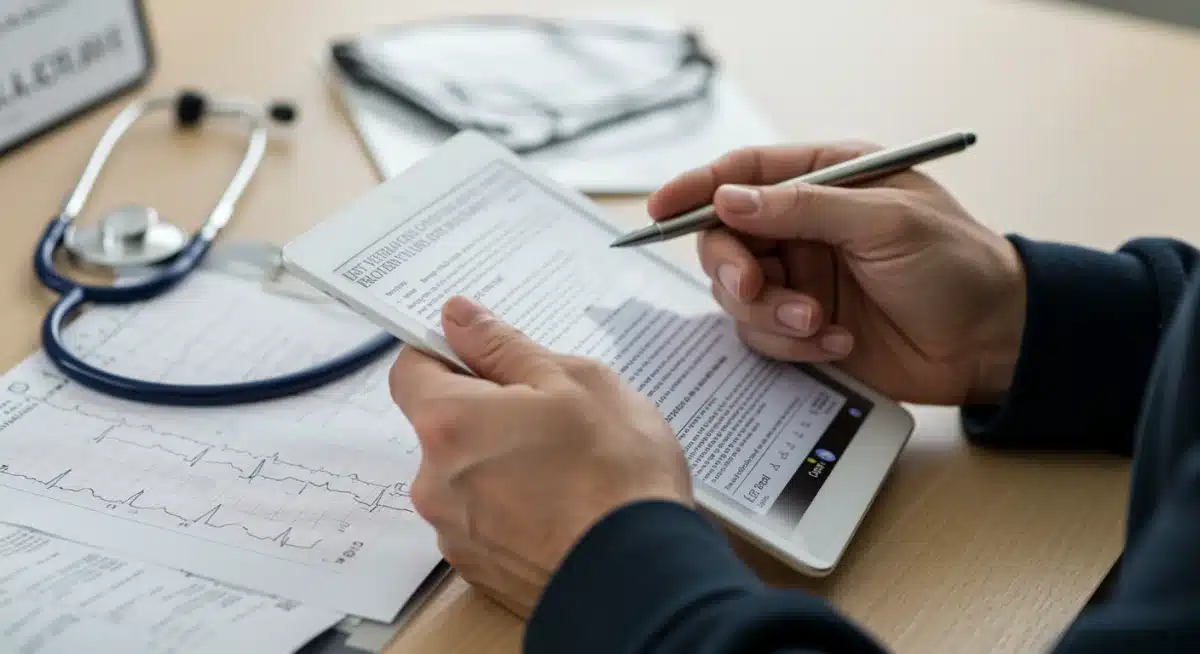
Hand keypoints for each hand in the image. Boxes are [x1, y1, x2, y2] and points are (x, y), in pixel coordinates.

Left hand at [388, 296, 691, 616]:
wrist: (644, 575)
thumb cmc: (617, 472)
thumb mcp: (573, 380)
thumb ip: (503, 346)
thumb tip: (458, 317)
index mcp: (449, 423)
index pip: (410, 369)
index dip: (446, 354)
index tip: (485, 355)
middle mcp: (435, 482)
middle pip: (442, 425)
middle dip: (486, 412)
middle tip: (551, 414)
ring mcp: (456, 533)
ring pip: (467, 474)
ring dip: (501, 462)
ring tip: (567, 466)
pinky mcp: (481, 570)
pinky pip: (485, 520)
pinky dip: (514, 508)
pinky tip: (563, 506)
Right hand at [648, 141, 1026, 404]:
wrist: (993, 343)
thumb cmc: (957, 266)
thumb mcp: (887, 223)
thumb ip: (805, 207)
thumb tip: (730, 199)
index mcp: (826, 178)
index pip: (744, 173)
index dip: (697, 188)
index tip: (660, 209)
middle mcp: (804, 226)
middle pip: (725, 238)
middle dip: (731, 266)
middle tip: (753, 286)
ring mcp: (801, 278)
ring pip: (737, 293)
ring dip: (769, 313)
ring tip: (819, 324)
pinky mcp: (805, 327)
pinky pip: (763, 334)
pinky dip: (793, 343)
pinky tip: (839, 341)